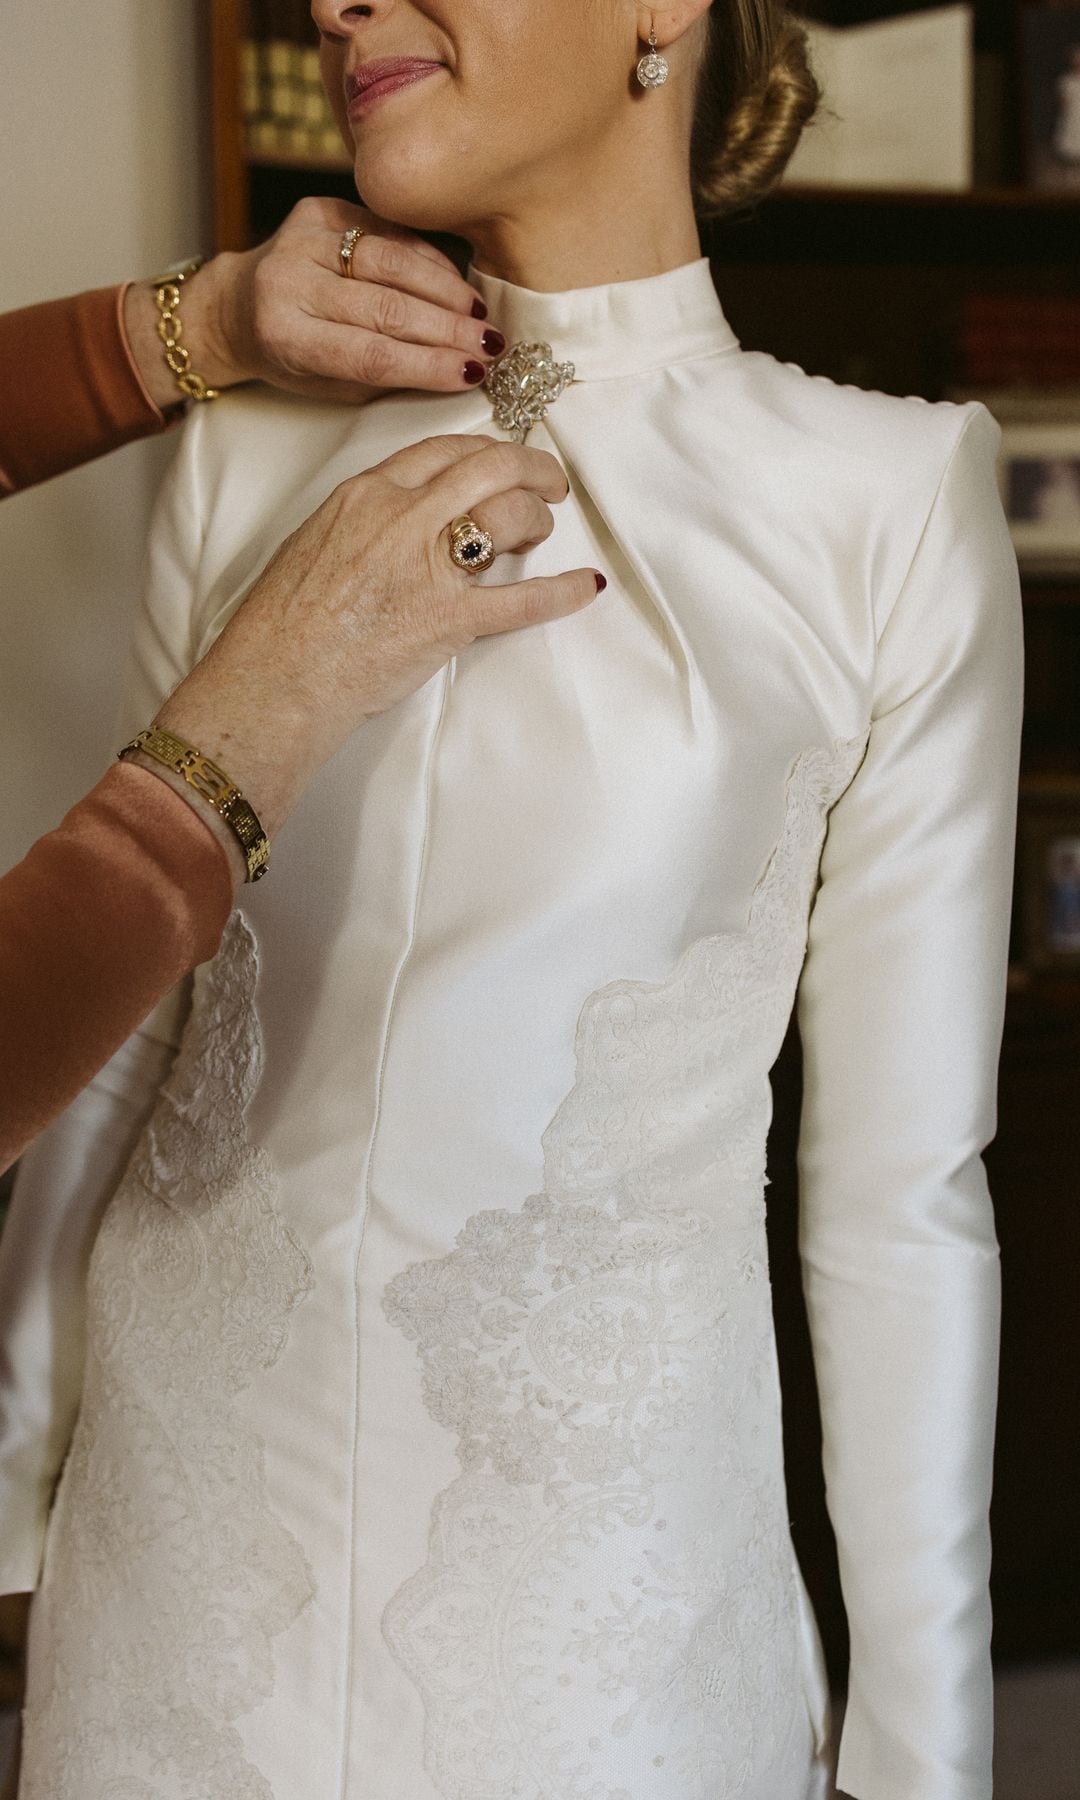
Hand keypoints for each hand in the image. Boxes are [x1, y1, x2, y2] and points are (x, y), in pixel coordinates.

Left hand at [125, 198, 502, 411]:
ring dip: (445, 290)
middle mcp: (287, 282)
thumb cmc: (289, 358)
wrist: (235, 306)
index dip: (429, 365)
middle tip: (494, 347)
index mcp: (284, 336)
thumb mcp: (327, 386)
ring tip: (480, 316)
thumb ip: (384, 377)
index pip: (370, 354)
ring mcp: (300, 239)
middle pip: (385, 307)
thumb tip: (458, 369)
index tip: (475, 375)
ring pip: (391, 261)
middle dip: (448, 330)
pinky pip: (386, 231)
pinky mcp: (317, 209)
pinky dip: (427, 258)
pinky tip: (455, 283)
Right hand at [144, 436, 605, 880]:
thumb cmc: (281, 625)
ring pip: (507, 515)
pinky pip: (521, 599)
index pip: (442, 450)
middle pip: (487, 466)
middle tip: (548, 482)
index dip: (483, 451)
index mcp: (365, 494)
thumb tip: (400, 521)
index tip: (499, 460)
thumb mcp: (314, 544)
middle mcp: (401, 517)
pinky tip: (585, 586)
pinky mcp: (448, 619)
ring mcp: (427, 566)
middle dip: (530, 467)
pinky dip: (561, 592)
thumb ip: (362, 522)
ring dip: (537, 518)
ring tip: (542, 531)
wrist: (275, 679)